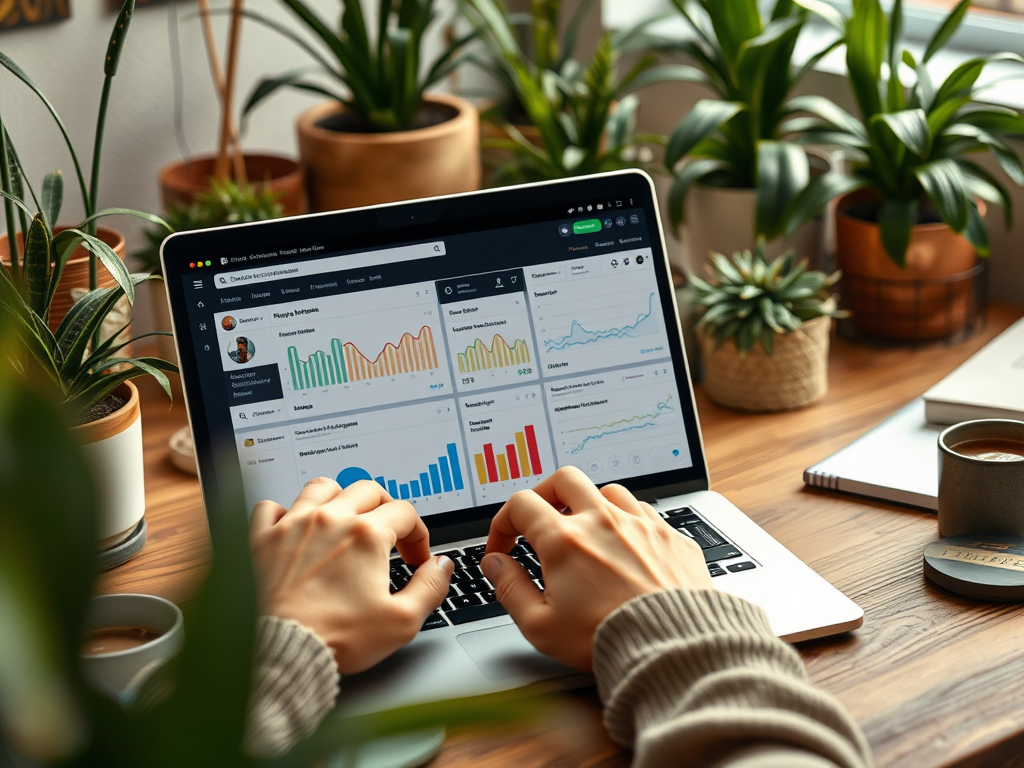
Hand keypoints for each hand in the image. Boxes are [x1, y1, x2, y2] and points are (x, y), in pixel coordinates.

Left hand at [250, 478, 453, 674]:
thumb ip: (430, 587)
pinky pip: (270, 507)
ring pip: (321, 487)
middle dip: (386, 508)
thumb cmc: (337, 639)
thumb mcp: (401, 621)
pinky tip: (293, 529)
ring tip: (344, 519)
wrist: (282, 653)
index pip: (405, 513)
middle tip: (388, 533)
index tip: (416, 559)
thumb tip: (441, 566)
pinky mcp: (262, 541)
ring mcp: (293, 526)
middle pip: (367, 490)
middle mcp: (330, 520)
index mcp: (366, 535)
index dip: (419, 535)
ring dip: (338, 498)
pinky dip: (283, 512)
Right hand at [482, 467, 712, 670]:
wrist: (671, 649)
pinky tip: (624, 543)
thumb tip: (495, 565)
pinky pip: (643, 510)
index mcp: (565, 540)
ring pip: (607, 490)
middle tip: (539, 518)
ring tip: (584, 532)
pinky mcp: (669, 536)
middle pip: (563, 479)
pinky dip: (626, 519)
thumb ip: (510, 589)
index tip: (503, 547)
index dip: (502, 524)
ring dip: (589, 505)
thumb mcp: (541, 626)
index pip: (521, 505)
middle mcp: (602, 521)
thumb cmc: (608, 640)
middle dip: (544, 494)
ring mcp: (639, 524)